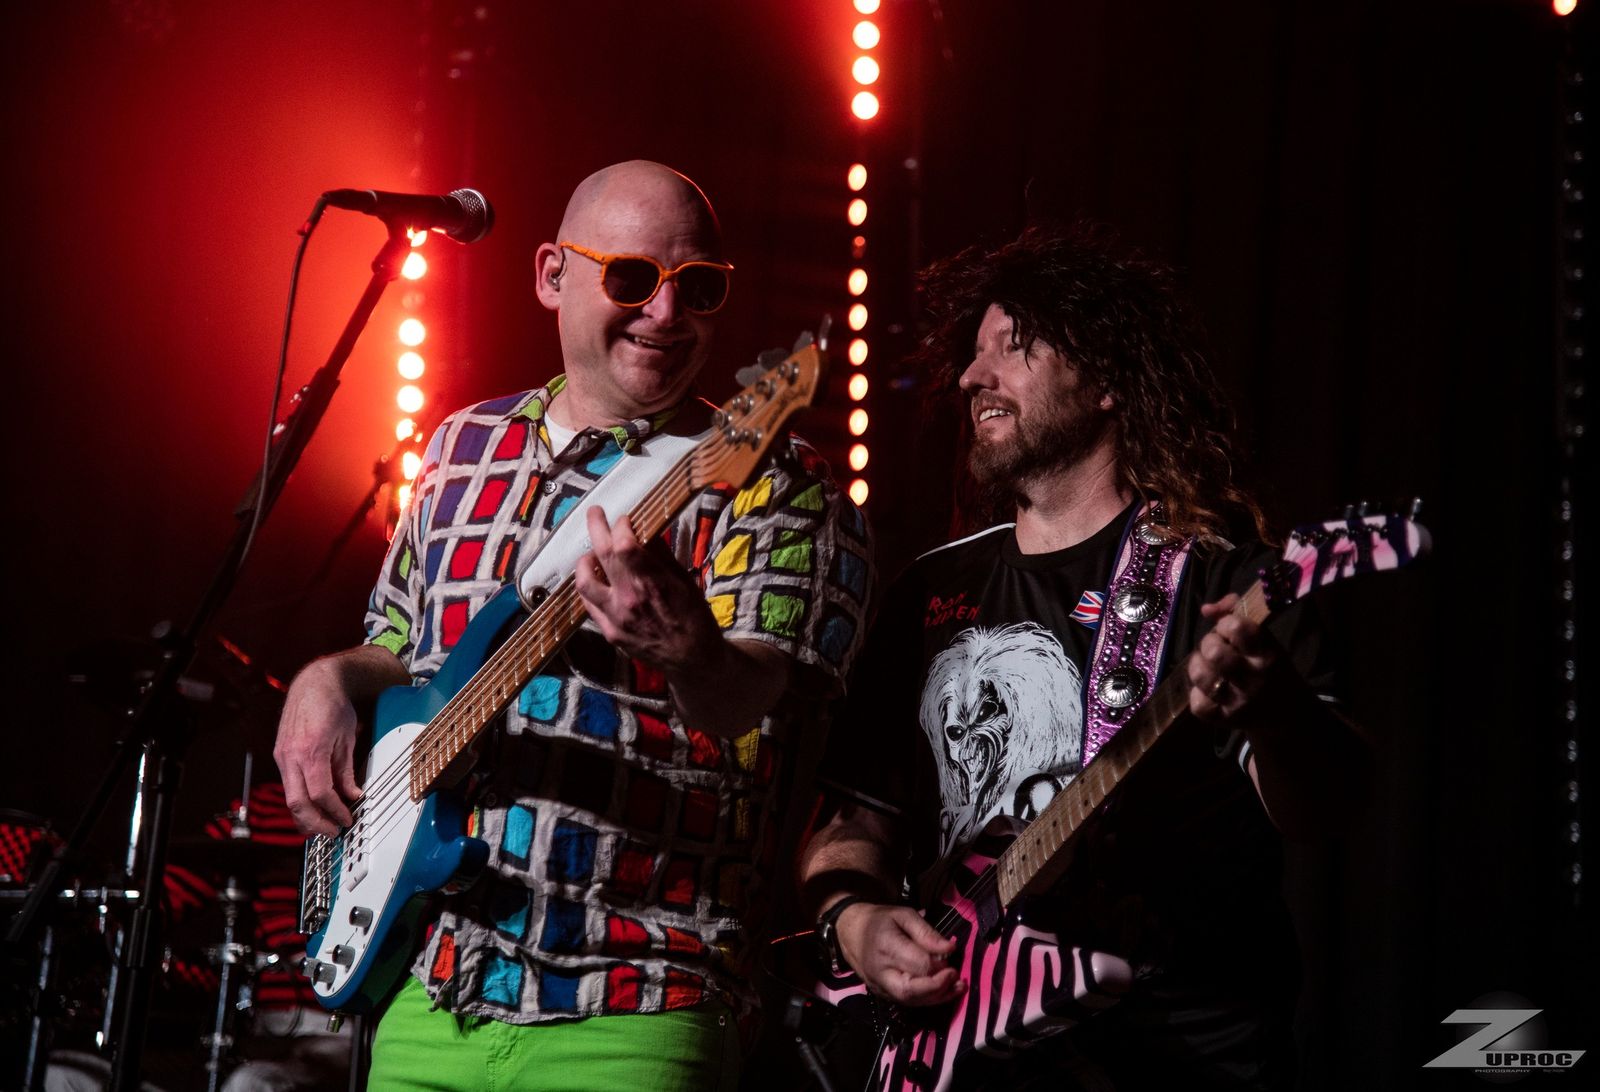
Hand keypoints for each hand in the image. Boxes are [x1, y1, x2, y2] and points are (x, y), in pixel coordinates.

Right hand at [275, 656, 367, 835]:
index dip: (334, 811)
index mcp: (310, 751)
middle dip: (316, 823)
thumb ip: (346, 771)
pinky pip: (288, 785)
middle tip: (334, 831)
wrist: (314, 683)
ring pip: (289, 798)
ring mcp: (282, 756)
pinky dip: (300, 801)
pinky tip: (313, 808)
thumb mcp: (347, 738)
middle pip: (297, 803)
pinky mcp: (280, 755)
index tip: (347, 819)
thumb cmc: (333, 705)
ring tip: (323, 826)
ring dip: (305, 816)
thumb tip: (352, 795)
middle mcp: (291, 756)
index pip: (320, 793)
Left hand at [572, 508, 719, 671]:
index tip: (625, 518)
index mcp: (652, 582)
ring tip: (591, 554)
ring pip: (584, 582)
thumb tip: (645, 532)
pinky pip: (589, 605)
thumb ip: (661, 557)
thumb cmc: (695, 618)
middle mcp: (629, 598)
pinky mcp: (610, 632)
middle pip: (601, 554)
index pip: (624, 544)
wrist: (692, 659)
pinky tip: (596, 582)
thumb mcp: (685, 581)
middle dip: (596, 527)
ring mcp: (615, 617)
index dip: (620, 525)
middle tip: (595, 514)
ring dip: (584, 562)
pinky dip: (590, 588)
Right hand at [835, 901, 964, 1006]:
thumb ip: (926, 932)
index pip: (918, 964)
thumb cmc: (879, 920)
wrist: (850, 932)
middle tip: (957, 976)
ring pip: (911, 1001)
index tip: (952, 954)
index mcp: (886, 946)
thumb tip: (950, 949)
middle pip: (912, 990)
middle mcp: (881, 972)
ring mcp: (879, 986)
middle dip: (938, 987)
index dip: (939, 964)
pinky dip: (927, 999)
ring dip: (937, 997)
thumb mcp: (903, 915)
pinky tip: (943, 991)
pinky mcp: (882, 994)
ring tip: (957, 987)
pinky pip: (907, 1002)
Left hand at [1186, 593, 1282, 724]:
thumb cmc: (1271, 669)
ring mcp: (1239, 702)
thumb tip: (1206, 609)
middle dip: (1208, 643)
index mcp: (1267, 654)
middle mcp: (1254, 679)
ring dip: (1197, 665)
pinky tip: (1208, 690)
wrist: (1288, 714)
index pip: (1236, 627)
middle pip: (1214, 652)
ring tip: (1207, 665)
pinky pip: (1198, 704)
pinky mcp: (1226, 720)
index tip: (1228, 628)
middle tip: (1215, 648)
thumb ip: (1236, 614)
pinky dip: (1197, 694)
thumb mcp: (1265, 640)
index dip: (1225, 622)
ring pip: (1201, 676)